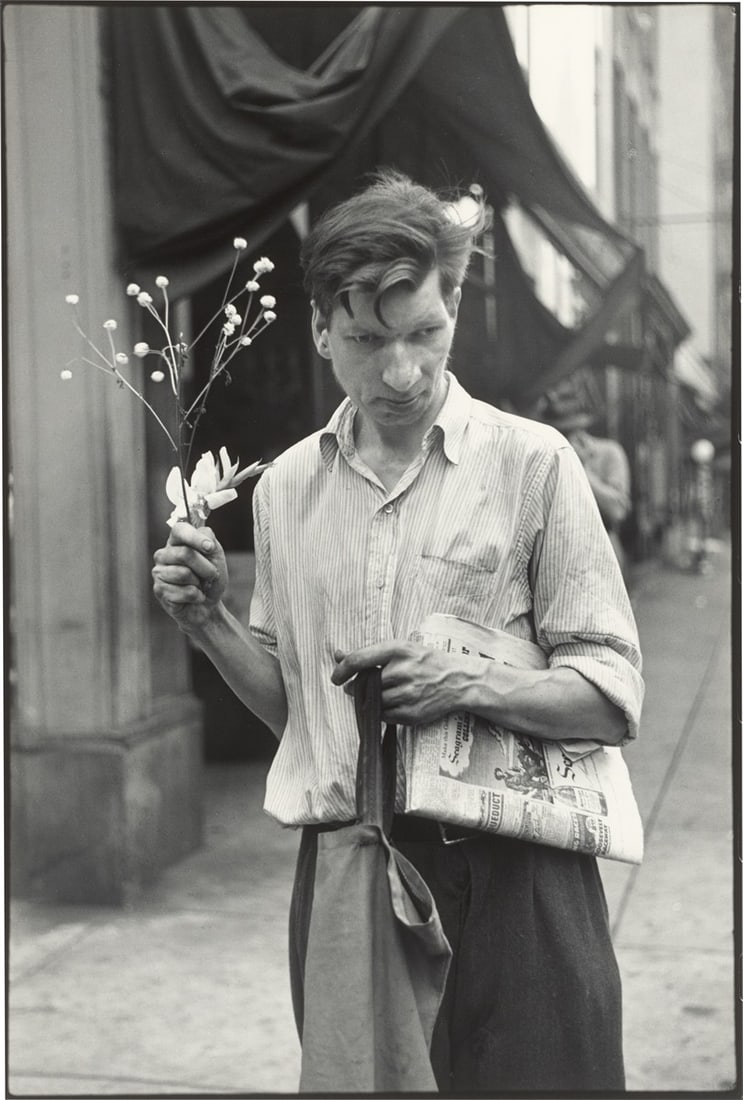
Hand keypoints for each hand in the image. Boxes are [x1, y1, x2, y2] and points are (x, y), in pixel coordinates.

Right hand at [152, 521, 227, 632]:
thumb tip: (204, 537)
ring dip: (200, 583)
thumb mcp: (216, 556)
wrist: (208, 605)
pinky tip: (194, 597)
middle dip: (205, 567)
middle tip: (211, 575)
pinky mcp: (159, 590)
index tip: (210, 548)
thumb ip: (210, 540)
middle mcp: (164, 554)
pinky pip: (184, 592)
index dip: (195, 537)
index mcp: (177, 541)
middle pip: (184, 554)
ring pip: (184, 574)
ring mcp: (159, 572)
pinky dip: (196, 596)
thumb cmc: (210, 579)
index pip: (179, 530)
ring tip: (199, 586)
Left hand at [331, 641, 476, 725]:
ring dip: (371, 701)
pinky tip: (394, 703)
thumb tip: (337, 655)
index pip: (358, 659)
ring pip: (373, 703)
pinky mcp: (411, 714)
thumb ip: (368, 654)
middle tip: (364, 686)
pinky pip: (384, 716)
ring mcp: (407, 694)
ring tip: (384, 693)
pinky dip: (383, 712)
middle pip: (364, 685)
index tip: (335, 678)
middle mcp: (402, 671)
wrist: (460, 680)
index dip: (341, 670)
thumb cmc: (426, 661)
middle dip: (358, 688)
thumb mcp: (400, 649)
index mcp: (398, 649)